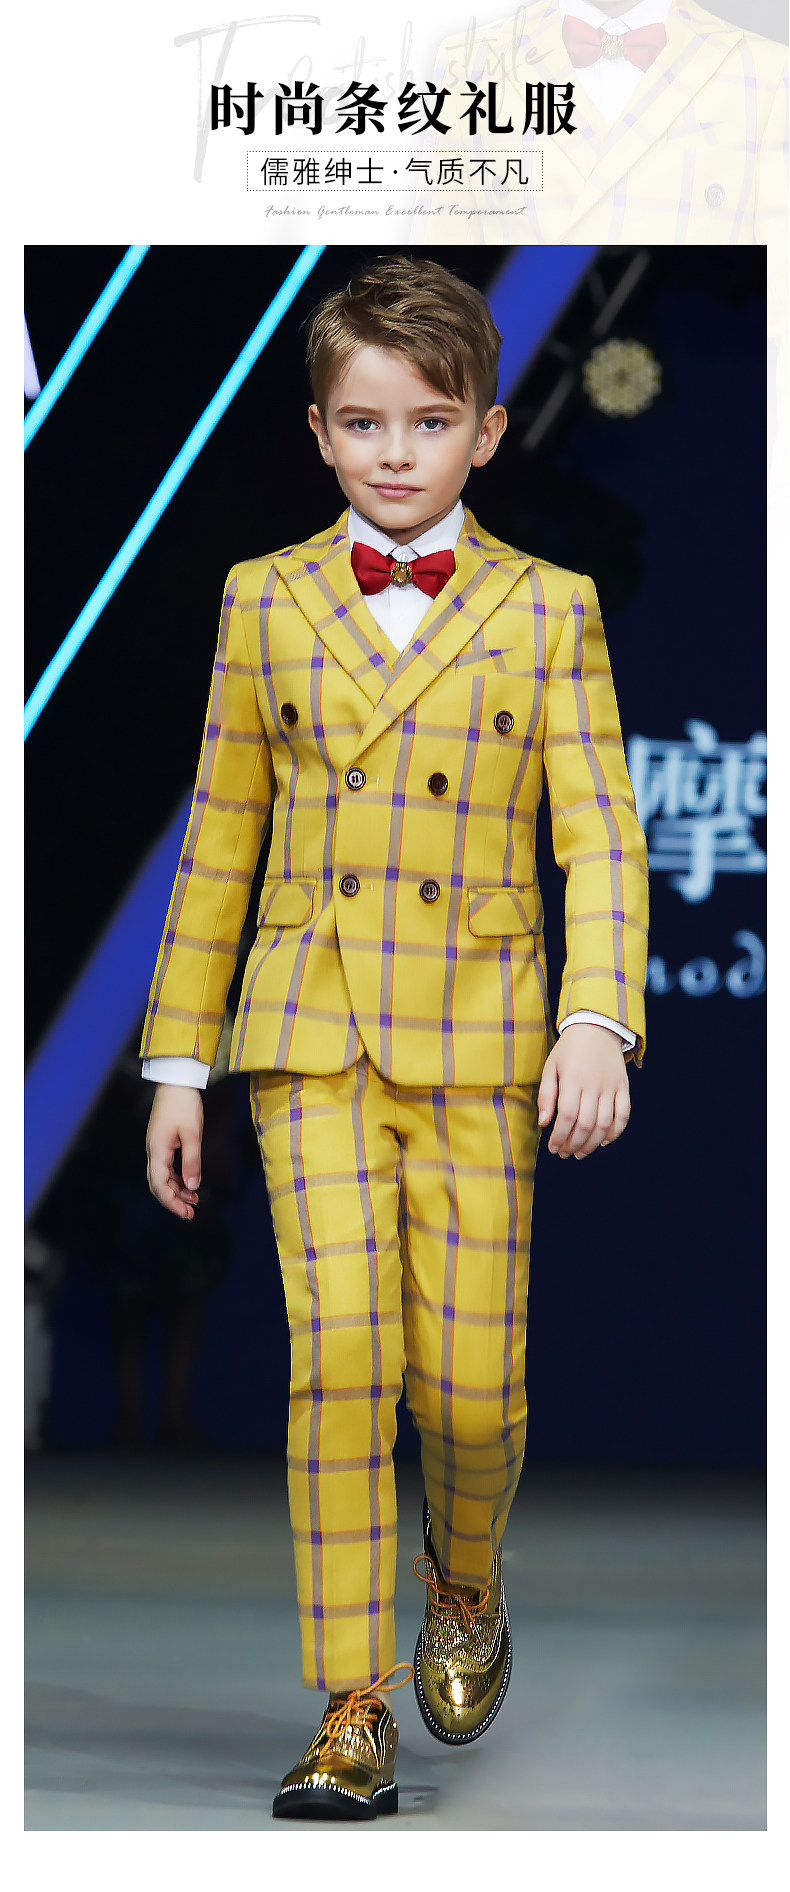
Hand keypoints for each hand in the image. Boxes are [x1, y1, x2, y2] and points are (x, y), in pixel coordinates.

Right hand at [146, 1084, 203, 1217]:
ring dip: (177, 1190)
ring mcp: (157, 1146)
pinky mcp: (162, 1142)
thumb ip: (192, 1161)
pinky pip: (167, 1167)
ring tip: (195, 1200)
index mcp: (157, 1150)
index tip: (186, 1214)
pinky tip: (190, 1183)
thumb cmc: (184, 1104)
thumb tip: (193, 1186)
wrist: (176, 1081)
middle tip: (190, 1213)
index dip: (171, 1202)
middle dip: (173, 1201)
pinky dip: (178, 1178)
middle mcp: (153, 1151)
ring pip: (162, 1176)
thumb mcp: (192, 1133)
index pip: (159, 1185)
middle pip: (158, 1184)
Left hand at [537, 1023, 629, 1159]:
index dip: (559, 1137)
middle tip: (565, 1153)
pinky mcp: (623, 1087)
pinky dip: (616, 1131)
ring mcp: (611, 1086)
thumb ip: (546, 1095)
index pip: (566, 1116)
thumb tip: (543, 1122)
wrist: (597, 1028)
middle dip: (574, 1144)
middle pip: (585, 1124)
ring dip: (592, 1143)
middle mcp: (593, 1084)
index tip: (553, 1147)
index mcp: (572, 1079)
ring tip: (581, 1152)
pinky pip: (624, 1114)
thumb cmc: (569, 1050)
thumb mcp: (551, 1067)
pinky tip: (604, 1141)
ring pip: (605, 1124)